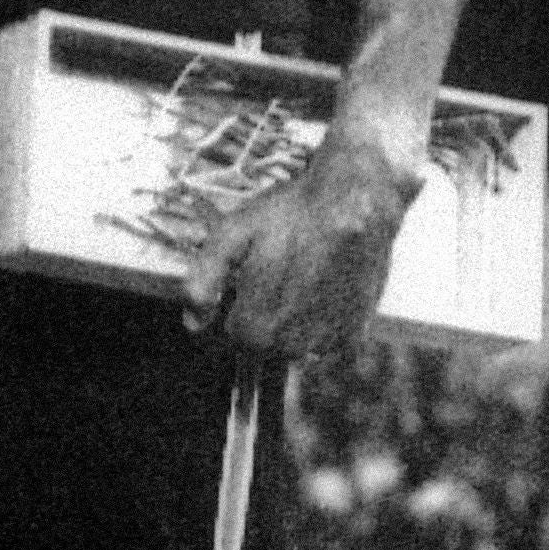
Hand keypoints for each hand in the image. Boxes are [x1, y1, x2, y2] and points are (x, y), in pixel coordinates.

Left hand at [180, 130, 417, 359]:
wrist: (355, 200)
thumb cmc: (291, 214)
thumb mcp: (232, 234)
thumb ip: (203, 282)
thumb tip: (193, 324)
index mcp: (254, 330)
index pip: (233, 335)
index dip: (238, 301)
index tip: (252, 273)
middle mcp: (290, 348)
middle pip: (265, 341)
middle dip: (265, 311)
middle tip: (280, 267)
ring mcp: (325, 346)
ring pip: (295, 343)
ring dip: (294, 318)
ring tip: (304, 273)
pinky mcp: (354, 336)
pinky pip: (327, 343)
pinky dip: (322, 320)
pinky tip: (325, 284)